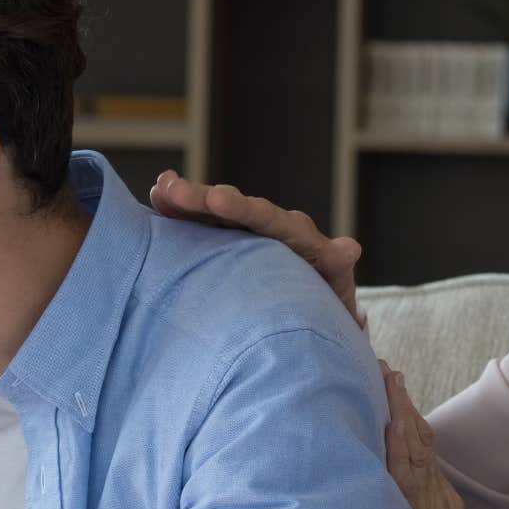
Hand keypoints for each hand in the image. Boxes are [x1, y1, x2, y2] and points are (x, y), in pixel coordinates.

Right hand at [148, 170, 364, 327]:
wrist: (315, 318)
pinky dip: (182, 210)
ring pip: (215, 212)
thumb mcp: (337, 291)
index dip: (243, 210)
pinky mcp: (227, 243)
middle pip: (236, 209)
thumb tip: (349, 248)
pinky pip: (203, 223)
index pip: (269, 218)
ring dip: (187, 200)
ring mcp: (247, 234)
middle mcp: (271, 228)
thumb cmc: (327, 306)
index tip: (218, 201)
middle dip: (204, 199)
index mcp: (297, 237)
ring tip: (160, 190)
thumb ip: (338, 267)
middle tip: (174, 191)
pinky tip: (158, 195)